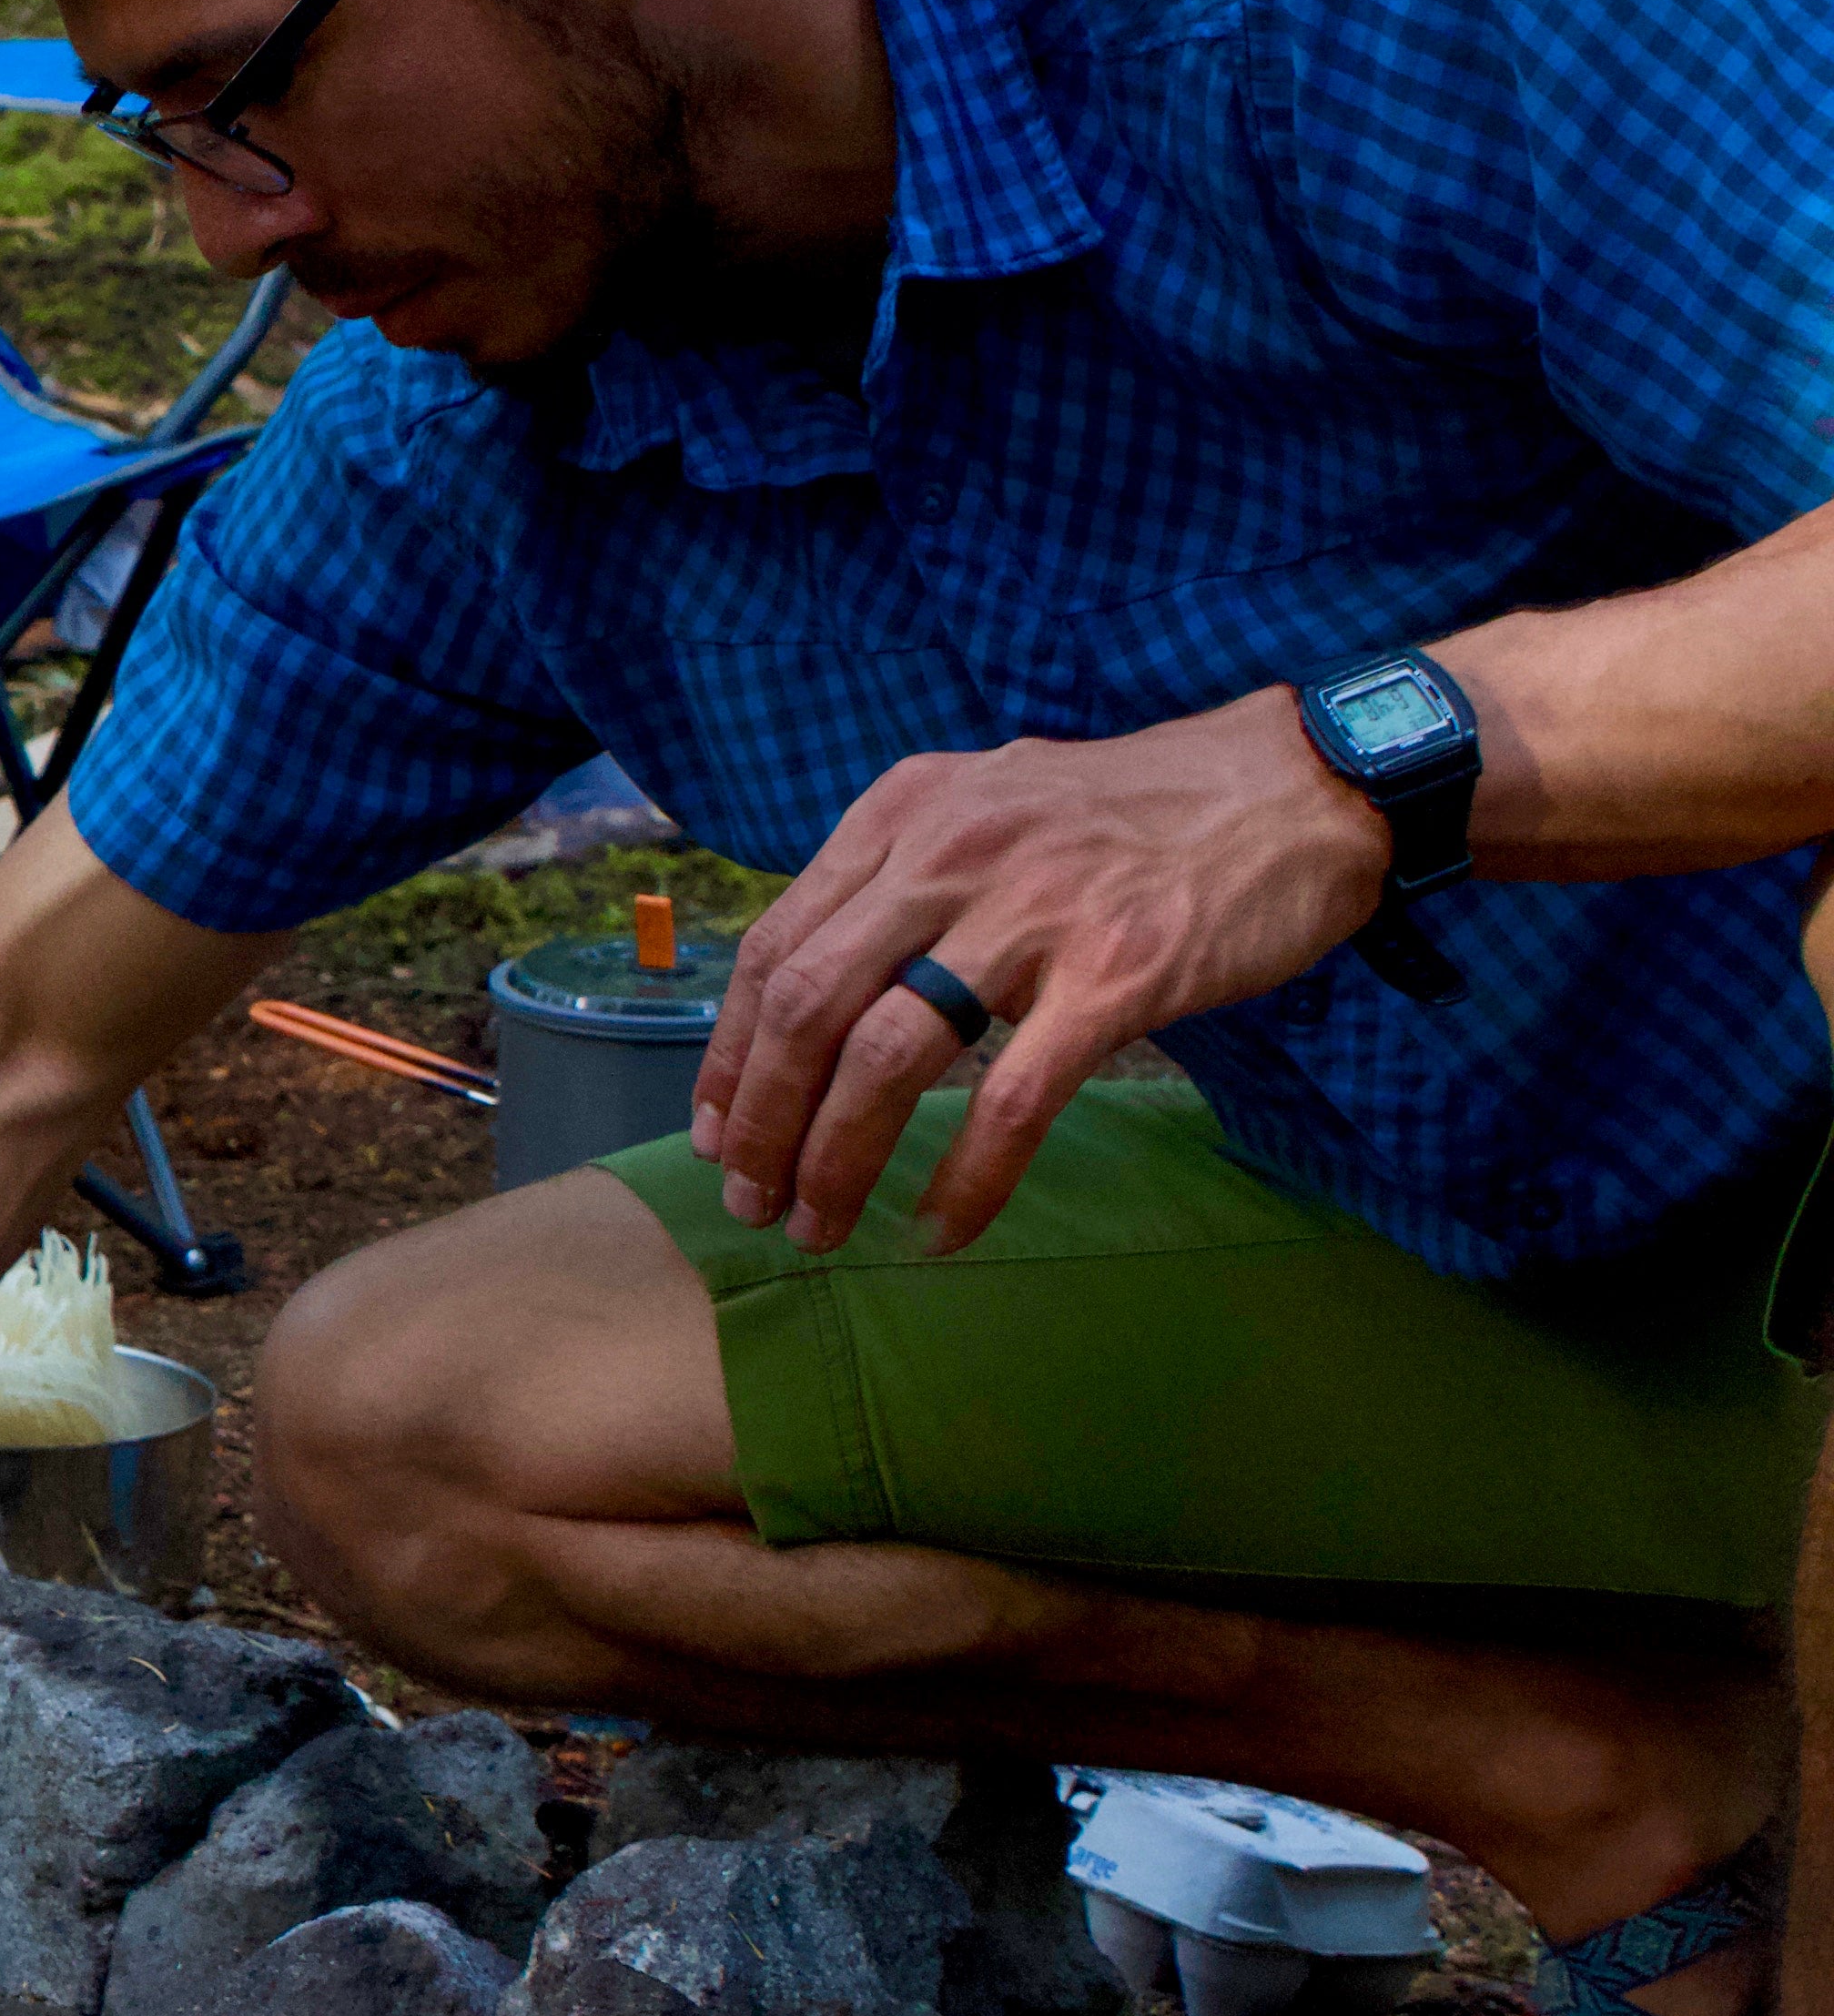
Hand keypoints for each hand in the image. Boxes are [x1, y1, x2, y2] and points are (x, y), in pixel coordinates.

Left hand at [682, 688, 1398, 1254]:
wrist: (1298, 786)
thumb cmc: (1136, 814)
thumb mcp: (988, 807)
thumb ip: (901, 884)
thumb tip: (817, 1000)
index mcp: (903, 812)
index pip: (776, 948)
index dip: (732, 1054)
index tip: (717, 1131)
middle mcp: (951, 851)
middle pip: (809, 1007)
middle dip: (764, 1120)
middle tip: (751, 1198)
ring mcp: (1033, 912)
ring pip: (886, 1057)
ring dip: (836, 1158)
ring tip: (820, 1223)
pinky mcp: (1117, 973)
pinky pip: (1010, 1100)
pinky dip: (963, 1179)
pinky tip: (938, 1229)